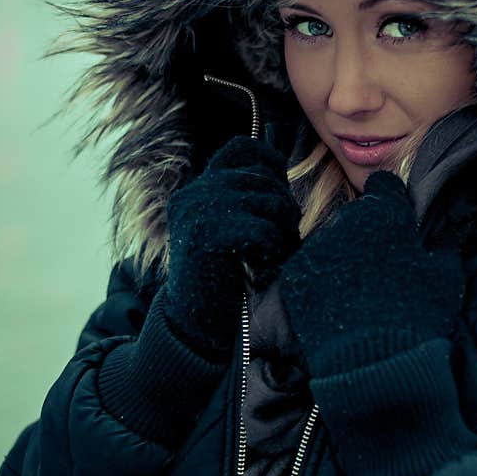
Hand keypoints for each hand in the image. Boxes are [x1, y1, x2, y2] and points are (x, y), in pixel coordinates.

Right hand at [162, 136, 301, 357]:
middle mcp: (192, 195)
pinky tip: (263, 263)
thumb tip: (281, 164)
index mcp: (197, 190)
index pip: (242, 148)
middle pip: (263, 178)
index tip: (279, 195)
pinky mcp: (203, 237)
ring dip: (284, 230)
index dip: (271, 164)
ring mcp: (195, 214)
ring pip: (268, 202)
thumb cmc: (223, 282)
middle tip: (283, 240)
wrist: (193, 327)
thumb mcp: (231, 230)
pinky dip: (273, 248)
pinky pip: (262, 230)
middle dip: (285, 208)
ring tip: (274, 253)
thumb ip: (247, 199)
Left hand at [279, 170, 463, 377]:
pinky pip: (309, 272)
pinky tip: (336, 307)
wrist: (374, 364)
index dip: (390, 203)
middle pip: (355, 218)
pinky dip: (320, 284)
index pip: (383, 188)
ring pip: (330, 245)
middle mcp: (345, 222)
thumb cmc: (419, 317)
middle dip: (366, 235)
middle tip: (378, 269)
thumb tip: (448, 232)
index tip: (394, 223)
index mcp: (385, 214)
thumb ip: (444, 246)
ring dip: (341, 260)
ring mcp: (315, 249)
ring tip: (356, 295)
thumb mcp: (446, 278)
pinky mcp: (293, 277)